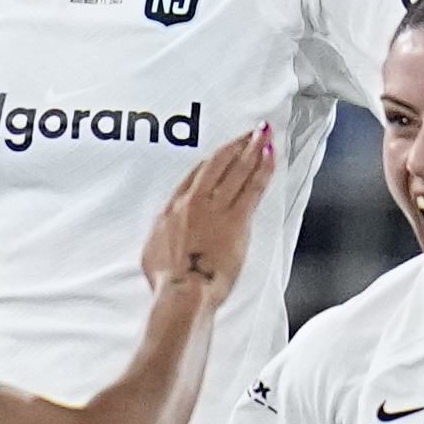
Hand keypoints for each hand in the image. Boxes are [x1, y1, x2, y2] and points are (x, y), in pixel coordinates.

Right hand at [139, 124, 278, 304]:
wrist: (181, 292)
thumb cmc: (167, 282)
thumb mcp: (153, 253)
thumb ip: (163, 235)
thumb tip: (167, 234)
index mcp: (172, 209)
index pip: (196, 174)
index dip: (213, 159)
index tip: (224, 150)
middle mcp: (193, 202)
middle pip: (217, 165)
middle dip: (236, 145)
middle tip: (250, 132)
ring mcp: (215, 209)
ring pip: (236, 170)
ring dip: (252, 149)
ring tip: (263, 134)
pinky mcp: (236, 221)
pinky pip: (252, 188)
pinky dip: (262, 169)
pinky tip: (271, 156)